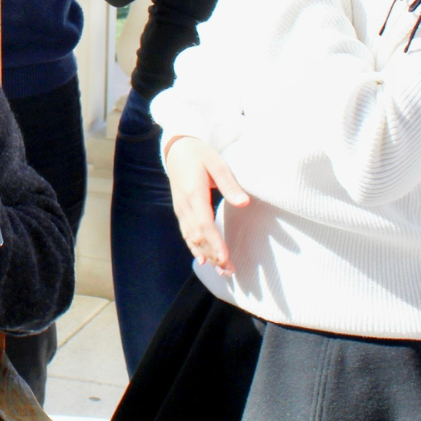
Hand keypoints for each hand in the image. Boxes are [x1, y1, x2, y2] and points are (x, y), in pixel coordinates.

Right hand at [164, 136, 249, 275]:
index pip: (204, 224)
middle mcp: (184, 206)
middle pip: (198, 236)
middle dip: (213, 255)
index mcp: (194, 194)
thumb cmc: (199, 154)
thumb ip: (230, 184)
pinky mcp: (181, 211)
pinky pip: (187, 234)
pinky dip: (195, 249)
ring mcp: (180, 210)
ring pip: (191, 238)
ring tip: (222, 271)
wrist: (176, 149)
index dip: (215, 242)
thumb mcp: (217, 163)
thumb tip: (244, 203)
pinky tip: (204, 261)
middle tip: (230, 271)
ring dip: (206, 255)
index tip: (225, 257)